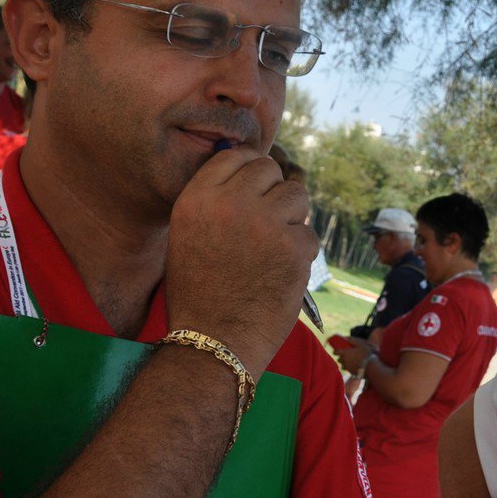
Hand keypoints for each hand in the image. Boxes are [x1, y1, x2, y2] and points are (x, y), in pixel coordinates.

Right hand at [165, 146, 317, 376]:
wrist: (214, 341)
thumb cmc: (200, 292)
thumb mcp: (188, 235)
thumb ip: (216, 201)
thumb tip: (253, 171)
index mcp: (197, 199)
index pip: (234, 156)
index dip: (250, 167)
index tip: (255, 184)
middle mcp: (231, 204)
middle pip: (269, 170)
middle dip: (273, 191)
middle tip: (267, 220)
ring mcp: (265, 224)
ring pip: (297, 196)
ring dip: (292, 218)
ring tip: (273, 247)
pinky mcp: (294, 247)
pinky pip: (309, 234)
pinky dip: (300, 253)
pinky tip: (280, 273)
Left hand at [334, 342, 369, 373]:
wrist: (371, 368)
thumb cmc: (366, 355)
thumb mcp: (361, 344)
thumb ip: (353, 340)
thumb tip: (346, 337)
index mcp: (345, 353)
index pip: (335, 352)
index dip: (336, 350)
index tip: (339, 350)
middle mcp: (344, 360)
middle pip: (339, 359)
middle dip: (341, 356)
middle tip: (347, 354)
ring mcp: (347, 367)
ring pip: (342, 364)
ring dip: (345, 362)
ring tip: (352, 360)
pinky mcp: (350, 372)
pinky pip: (347, 369)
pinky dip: (349, 367)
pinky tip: (355, 365)